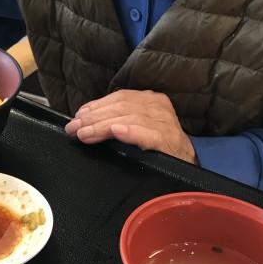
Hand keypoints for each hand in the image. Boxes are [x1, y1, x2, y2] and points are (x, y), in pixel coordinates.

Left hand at [65, 89, 197, 162]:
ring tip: (85, 133)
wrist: (189, 166)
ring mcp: (165, 123)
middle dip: (94, 117)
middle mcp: (159, 108)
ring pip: (129, 118)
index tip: (78, 116)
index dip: (97, 105)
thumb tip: (86, 121)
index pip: (120, 98)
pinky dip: (130, 131)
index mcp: (151, 100)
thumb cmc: (160, 147)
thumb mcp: (140, 127)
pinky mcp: (169, 141)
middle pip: (122, 107)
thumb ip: (119, 120)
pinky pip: (148, 133)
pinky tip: (116, 132)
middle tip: (74, 128)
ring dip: (103, 125)